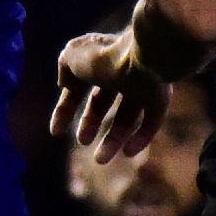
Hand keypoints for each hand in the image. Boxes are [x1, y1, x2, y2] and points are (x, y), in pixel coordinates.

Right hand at [49, 31, 170, 163]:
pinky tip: (128, 152)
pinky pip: (151, 122)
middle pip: (104, 100)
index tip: (55, 132)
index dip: (66, 107)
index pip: (80, 85)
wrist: (143, 56)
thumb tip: (66, 84)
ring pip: (127, 116)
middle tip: (83, 141)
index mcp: (99, 59)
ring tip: (100, 160)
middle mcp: (121, 71)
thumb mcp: (72, 57)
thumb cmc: (106, 56)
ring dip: (113, 139)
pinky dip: (140, 139)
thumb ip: (65, 68)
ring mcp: (143, 84)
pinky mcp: (161, 97)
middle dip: (91, 122)